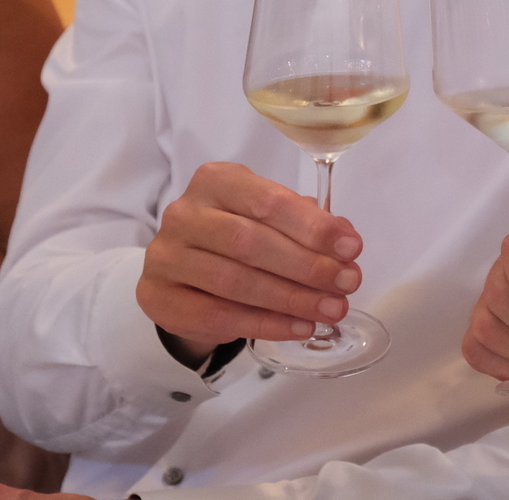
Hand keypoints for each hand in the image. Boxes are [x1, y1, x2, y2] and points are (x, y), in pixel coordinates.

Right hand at [137, 161, 362, 363]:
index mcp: (217, 181)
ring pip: (234, 281)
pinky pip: (216, 314)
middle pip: (251, 242)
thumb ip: (308, 225)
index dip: (313, 227)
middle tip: (347, 285)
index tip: (352, 249)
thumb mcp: (273, 220)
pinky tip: (298, 328)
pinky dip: (264, 324)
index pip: (268, 201)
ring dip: (291, 299)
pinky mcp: (156, 296)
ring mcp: (165, 255)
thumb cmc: (237, 237)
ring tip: (330, 310)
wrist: (184, 275)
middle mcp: (184, 212)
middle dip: (307, 266)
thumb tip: (346, 241)